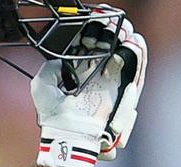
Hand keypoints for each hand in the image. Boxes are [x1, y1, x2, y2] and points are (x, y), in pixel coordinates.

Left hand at [32, 12, 146, 166]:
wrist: (68, 135)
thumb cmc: (54, 116)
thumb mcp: (42, 86)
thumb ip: (49, 68)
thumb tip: (58, 60)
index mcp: (80, 74)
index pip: (90, 48)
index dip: (94, 32)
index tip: (95, 19)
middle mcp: (97, 77)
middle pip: (110, 48)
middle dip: (112, 33)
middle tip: (113, 22)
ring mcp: (111, 85)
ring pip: (124, 57)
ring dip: (127, 41)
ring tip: (126, 29)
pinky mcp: (121, 93)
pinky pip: (135, 73)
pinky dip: (138, 58)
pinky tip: (135, 43)